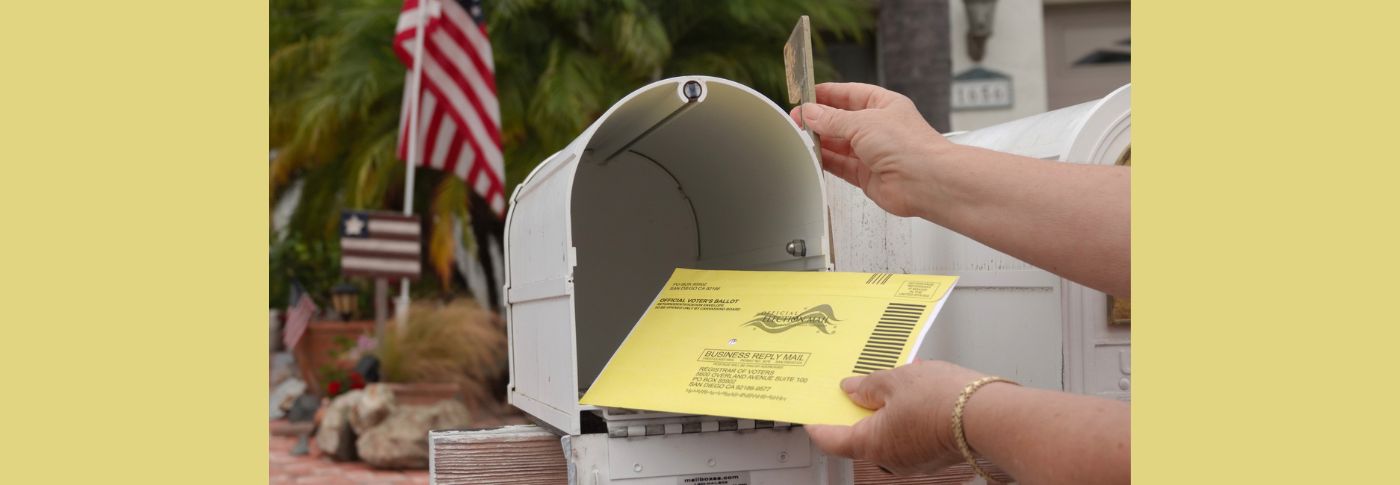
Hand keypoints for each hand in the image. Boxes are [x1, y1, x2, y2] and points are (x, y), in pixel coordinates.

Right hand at [789, 83, 951, 217]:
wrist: (926, 181)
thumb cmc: (909, 146)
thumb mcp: (864, 122)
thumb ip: (833, 119)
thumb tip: (811, 112)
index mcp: (884, 105)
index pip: (850, 94)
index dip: (827, 94)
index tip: (805, 95)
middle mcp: (878, 128)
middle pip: (841, 120)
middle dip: (819, 119)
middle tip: (796, 119)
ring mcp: (872, 152)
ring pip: (838, 144)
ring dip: (820, 141)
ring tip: (799, 137)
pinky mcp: (866, 175)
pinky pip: (840, 166)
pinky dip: (825, 162)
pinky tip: (811, 156)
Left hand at [806, 360, 989, 474]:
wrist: (989, 415)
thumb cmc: (943, 400)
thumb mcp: (895, 380)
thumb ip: (868, 385)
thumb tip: (852, 389)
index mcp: (871, 444)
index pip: (831, 440)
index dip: (818, 424)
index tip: (809, 414)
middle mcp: (890, 459)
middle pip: (862, 434)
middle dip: (860, 408)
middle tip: (857, 385)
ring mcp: (914, 460)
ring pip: (890, 432)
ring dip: (888, 407)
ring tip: (896, 379)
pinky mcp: (934, 454)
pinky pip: (912, 433)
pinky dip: (908, 413)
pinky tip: (919, 390)